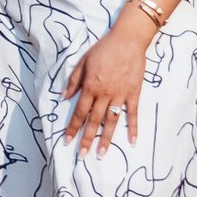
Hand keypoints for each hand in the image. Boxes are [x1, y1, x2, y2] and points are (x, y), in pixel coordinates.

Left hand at [62, 18, 150, 155]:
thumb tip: (63, 97)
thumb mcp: (83, 61)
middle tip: (82, 156)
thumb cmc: (104, 49)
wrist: (128, 40)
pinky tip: (131, 141)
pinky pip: (133, 114)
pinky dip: (133, 128)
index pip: (79, 112)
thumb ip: (73, 81)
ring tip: (101, 154)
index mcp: (90, 87)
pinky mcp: (134, 93)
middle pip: (93, 121)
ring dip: (106, 139)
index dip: (72, 128)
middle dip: (87, 139)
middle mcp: (104, 94)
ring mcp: (120, 95)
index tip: (66, 141)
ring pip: (111, 121)